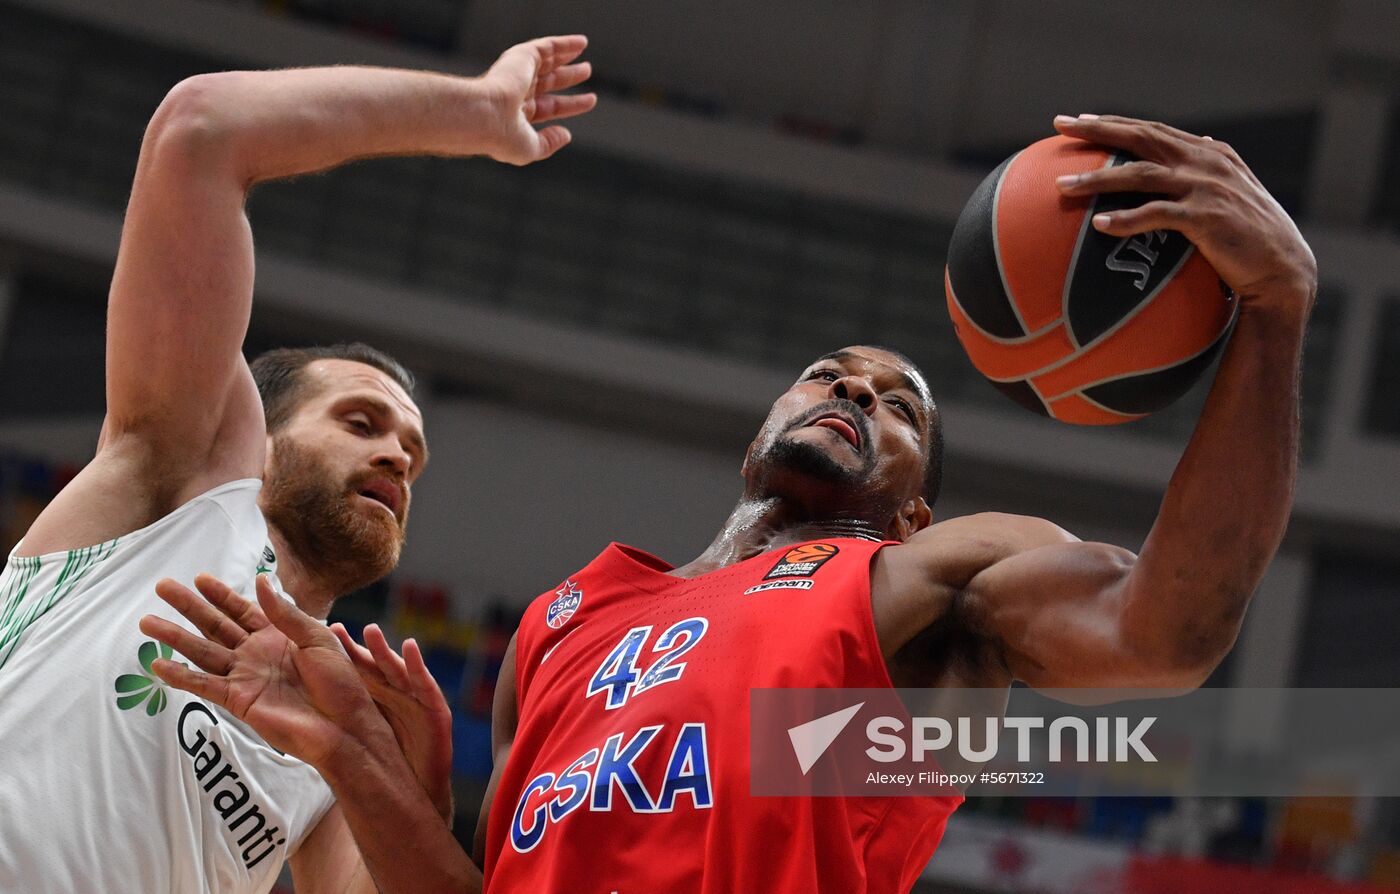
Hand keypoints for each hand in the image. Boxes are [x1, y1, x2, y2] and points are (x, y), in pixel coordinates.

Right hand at [139, 574, 391, 768]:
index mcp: (279, 636)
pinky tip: (158, 664)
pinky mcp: (239, 701)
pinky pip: (205, 686)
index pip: (242, 610)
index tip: (198, 578)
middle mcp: (257, 654)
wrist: (344, 726)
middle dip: (189, 607)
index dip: (221, 595)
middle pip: (216, 625)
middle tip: (162, 587)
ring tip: (147, 622)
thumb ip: (285, 614)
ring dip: (175, 637)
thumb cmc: (341, 683)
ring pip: (203, 652)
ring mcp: (245, 677)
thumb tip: (260, 581)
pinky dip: (182, 676)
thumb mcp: (318, 639)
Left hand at [330, 623, 454, 822]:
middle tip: (333, 630)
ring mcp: (417, 700)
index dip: (340, 654)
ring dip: (384, 650)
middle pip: (373, 667)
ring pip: (397, 670)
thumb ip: (344, 717)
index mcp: (379, 698)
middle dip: (356, 647)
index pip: (357, 672)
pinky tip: (409, 647)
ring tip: (370, 631)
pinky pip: (425, 684)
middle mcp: (396, 694)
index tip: (320, 637)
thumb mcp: (365, 738)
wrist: (421, 789)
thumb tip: (306, 705)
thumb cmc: (394, 763)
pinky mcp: (436, 709)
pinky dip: (417, 665)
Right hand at [477, 35, 596, 164]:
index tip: (590, 100)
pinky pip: (546, 46)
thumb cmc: (501, 137)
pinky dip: (564, 43)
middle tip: (586, 71)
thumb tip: (566, 135)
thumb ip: (548, 143)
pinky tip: (581, 43)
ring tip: (583, 50)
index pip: (550, 106)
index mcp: (517, 114)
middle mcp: (517, 92)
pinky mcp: (521, 58)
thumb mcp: (530, 148)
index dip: (571, 104)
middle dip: (568, 76)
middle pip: (550, 81)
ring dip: (565, 55)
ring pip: (547, 60)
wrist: (483, 116)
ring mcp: (518, 74)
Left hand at [1053, 114, 1316, 309]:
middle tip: (1060, 126)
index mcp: (1208, 152)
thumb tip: (1197, 139)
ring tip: (1061, 186)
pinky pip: (1156, 216)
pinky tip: (1098, 225)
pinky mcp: (1206, 218)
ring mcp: (1205, 188)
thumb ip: (1210, 166)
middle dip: (1097, 129)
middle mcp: (1205, 162)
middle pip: (1141, 137)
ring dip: (1097, 179)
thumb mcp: (1232, 190)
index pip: (1152, 129)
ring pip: (1140, 174)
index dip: (1115, 122)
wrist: (1282, 269)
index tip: (1079, 120)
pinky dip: (1126, 219)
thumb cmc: (1251, 235)